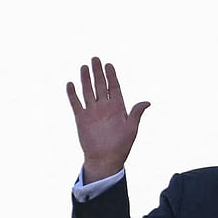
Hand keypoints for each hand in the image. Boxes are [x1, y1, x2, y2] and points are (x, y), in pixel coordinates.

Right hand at [66, 57, 150, 181]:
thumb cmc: (121, 146)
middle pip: (100, 86)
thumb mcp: (131, 129)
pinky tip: (71, 83)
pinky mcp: (81, 118)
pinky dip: (73, 94)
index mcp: (118, 108)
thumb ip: (136, 113)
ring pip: (88, 91)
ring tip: (84, 66)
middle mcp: (104, 107)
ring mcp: (92, 112)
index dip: (111, 76)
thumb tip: (147, 102)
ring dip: (85, 79)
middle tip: (95, 59)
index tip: (109, 65)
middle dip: (98, 73)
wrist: (105, 159)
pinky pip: (76, 103)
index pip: (114, 88)